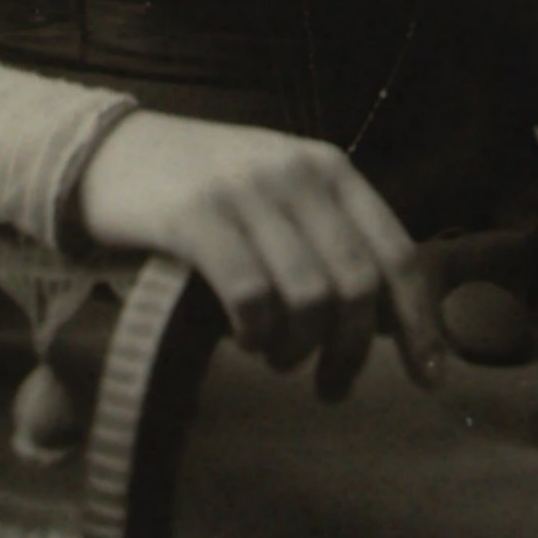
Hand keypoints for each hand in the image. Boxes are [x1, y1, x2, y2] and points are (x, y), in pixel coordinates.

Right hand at [77, 110, 445, 400]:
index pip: (399, 253)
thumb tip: (391, 322)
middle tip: (329, 386)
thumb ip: (330, 238)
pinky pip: (250, 294)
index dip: (421, 323)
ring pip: (310, 296)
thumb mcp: (280, 194)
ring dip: (298, 349)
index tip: (427, 378)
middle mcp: (296, 172)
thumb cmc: (203, 189)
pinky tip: (242, 338)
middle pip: (358, 285)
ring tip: (276, 357)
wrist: (110, 151)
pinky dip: (255, 332)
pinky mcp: (196, 215)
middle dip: (352, 352)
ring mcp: (246, 190)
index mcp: (330, 168)